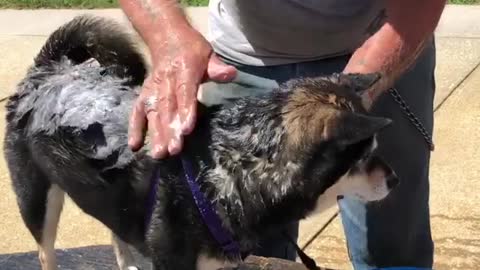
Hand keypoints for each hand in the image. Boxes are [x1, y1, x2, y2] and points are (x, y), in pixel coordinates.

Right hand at [128, 27, 236, 158]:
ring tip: (159, 154)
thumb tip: (231, 74)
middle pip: (167, 107)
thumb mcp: (207, 54)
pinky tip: (135, 145)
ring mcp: (153, 88)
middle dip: (169, 130)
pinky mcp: (144, 93)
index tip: (186, 129)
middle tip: (173, 150)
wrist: (165, 36)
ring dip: (155, 133)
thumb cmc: (191, 50)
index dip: (185, 111)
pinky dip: (135, 127)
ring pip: (153, 112)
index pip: (184, 92)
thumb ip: (217, 67)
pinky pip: (137, 111)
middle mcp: (165, 80)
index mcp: (184, 69)